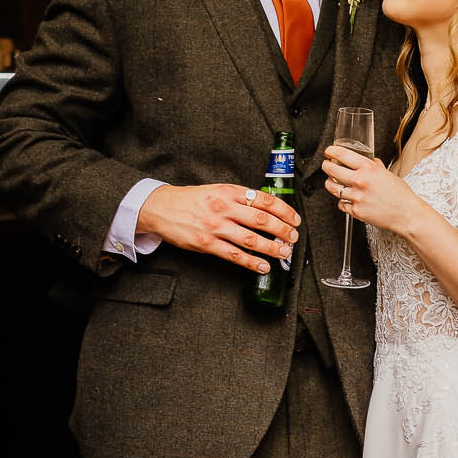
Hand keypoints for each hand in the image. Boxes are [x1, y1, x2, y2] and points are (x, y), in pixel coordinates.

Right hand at [138, 182, 299, 273]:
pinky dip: (251, 262)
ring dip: (271, 248)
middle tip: (294, 238)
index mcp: (229, 191)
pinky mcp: (206, 244)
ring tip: (284, 253)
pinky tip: (263, 266)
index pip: (264, 200)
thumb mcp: (217, 190)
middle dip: (282, 230)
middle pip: (261, 220)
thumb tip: (266, 208)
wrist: (162, 208)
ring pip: (250, 239)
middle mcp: (224, 207)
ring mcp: (215, 227)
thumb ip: (239, 198)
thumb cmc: (192, 200)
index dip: (284, 211)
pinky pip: (234, 255)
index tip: (295, 219)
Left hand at [322, 145, 415, 233]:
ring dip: (330, 184)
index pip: (342, 155)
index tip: (329, 152)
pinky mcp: (355, 211)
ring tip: (332, 182)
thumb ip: (375, 166)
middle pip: (332, 170)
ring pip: (332, 188)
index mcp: (368, 169)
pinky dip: (342, 201)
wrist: (406, 214)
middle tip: (326, 165)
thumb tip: (370, 161)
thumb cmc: (400, 194)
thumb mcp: (387, 173)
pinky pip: (341, 204)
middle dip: (326, 166)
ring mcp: (356, 197)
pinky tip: (346, 199)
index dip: (331, 151)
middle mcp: (360, 181)